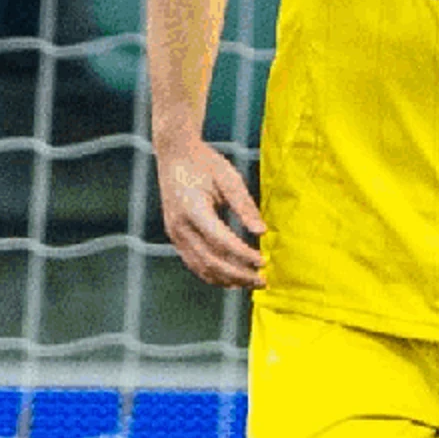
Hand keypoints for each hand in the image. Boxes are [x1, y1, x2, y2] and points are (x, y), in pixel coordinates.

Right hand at [156, 139, 266, 288]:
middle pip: (210, 259)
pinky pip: (192, 262)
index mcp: (191, 209)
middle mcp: (179, 225)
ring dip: (227, 279)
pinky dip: (212, 274)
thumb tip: (262, 232)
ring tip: (252, 283)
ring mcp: (174, 233)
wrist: (174, 154)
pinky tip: (232, 280)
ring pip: (200, 266)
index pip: (220, 240)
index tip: (264, 261)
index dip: (242, 254)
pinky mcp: (175, 236)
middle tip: (264, 281)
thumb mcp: (229, 178)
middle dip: (238, 273)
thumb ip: (245, 205)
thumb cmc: (205, 163)